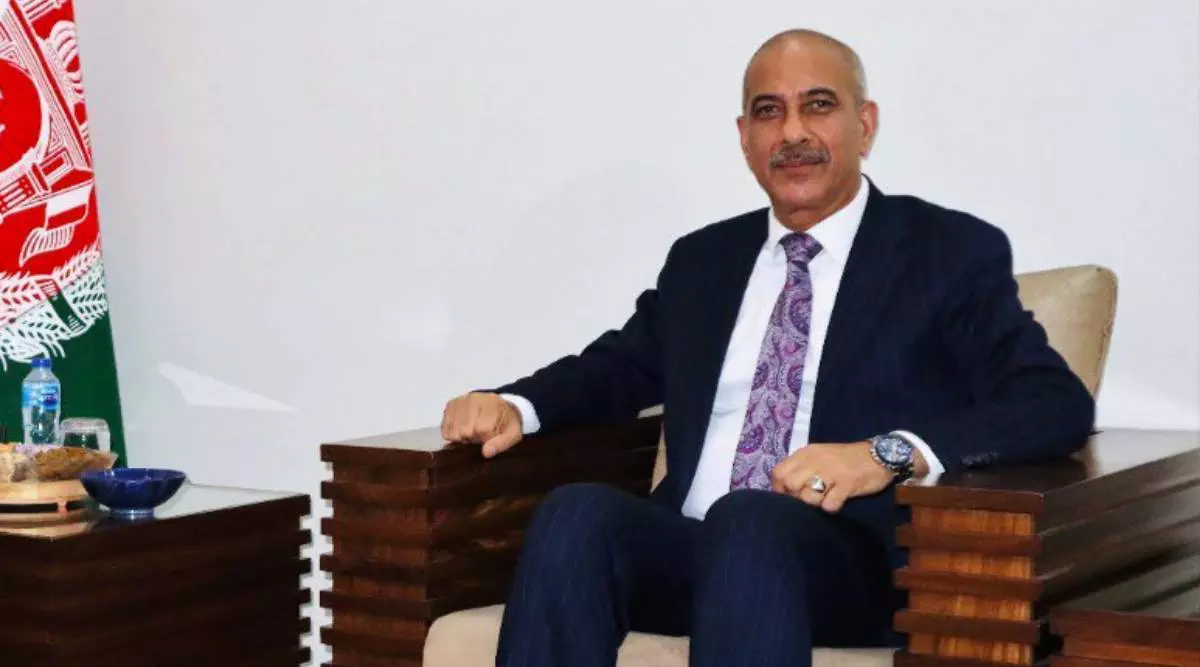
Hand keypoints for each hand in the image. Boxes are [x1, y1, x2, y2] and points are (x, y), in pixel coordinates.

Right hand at [440, 392, 523, 457]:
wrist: (503, 406)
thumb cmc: (506, 422)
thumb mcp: (512, 434)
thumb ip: (501, 444)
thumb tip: (486, 453)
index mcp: (490, 408)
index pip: (475, 431)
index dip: (479, 439)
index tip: (485, 437)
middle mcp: (474, 401)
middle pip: (462, 431)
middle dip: (469, 437)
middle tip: (477, 435)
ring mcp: (461, 401)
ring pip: (451, 430)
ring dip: (459, 435)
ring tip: (470, 431)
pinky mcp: (452, 404)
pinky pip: (444, 425)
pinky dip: (451, 431)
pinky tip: (461, 428)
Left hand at [770, 442, 893, 512]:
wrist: (879, 455)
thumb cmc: (845, 458)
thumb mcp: (819, 456)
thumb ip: (801, 468)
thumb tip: (784, 489)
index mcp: (806, 453)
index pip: (778, 472)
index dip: (779, 488)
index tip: (789, 494)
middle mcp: (815, 461)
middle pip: (790, 485)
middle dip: (796, 497)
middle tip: (808, 498)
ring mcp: (831, 473)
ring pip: (807, 497)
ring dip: (815, 503)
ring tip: (826, 498)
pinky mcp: (847, 485)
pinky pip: (829, 504)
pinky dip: (831, 507)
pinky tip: (838, 500)